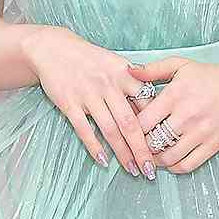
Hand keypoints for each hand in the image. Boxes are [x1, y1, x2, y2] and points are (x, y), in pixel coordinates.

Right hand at [26, 27, 156, 173]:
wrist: (54, 49)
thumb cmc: (90, 60)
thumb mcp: (116, 65)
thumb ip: (134, 87)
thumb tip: (154, 112)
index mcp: (125, 74)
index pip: (146, 104)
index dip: (156, 128)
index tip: (165, 147)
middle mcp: (108, 85)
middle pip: (130, 123)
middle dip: (142, 150)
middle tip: (151, 170)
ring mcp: (88, 94)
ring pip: (110, 130)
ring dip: (122, 153)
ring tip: (132, 170)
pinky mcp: (69, 103)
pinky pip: (84, 130)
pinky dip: (94, 147)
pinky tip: (103, 161)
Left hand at [125, 55, 218, 173]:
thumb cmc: (207, 76)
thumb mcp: (179, 65)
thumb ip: (152, 69)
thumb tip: (127, 71)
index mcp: (174, 96)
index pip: (142, 122)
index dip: (131, 130)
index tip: (128, 132)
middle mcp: (187, 116)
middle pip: (152, 143)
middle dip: (141, 147)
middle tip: (136, 147)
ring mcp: (200, 133)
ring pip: (168, 158)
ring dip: (156, 160)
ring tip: (151, 155)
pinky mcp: (212, 145)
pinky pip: (187, 165)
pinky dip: (174, 168)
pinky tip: (169, 161)